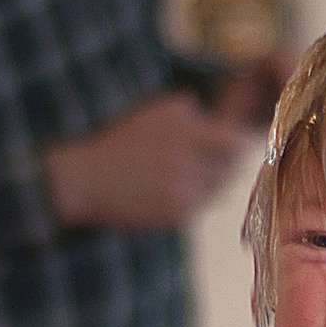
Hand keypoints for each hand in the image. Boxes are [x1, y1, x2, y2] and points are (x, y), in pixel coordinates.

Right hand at [43, 88, 259, 230]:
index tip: (232, 140)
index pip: (236, 143)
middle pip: (231, 169)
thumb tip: (214, 114)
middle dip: (224, 162)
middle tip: (211, 157)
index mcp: (187, 135)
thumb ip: (188, 110)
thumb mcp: (153, 111)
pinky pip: (200, 207)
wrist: (88, 180)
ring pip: (218, 190)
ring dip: (211, 182)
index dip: (237, 141)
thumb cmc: (121, 141)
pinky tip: (171, 188)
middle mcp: (190, 166)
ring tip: (186, 172)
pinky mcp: (176, 216)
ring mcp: (184, 194)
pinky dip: (194, 198)